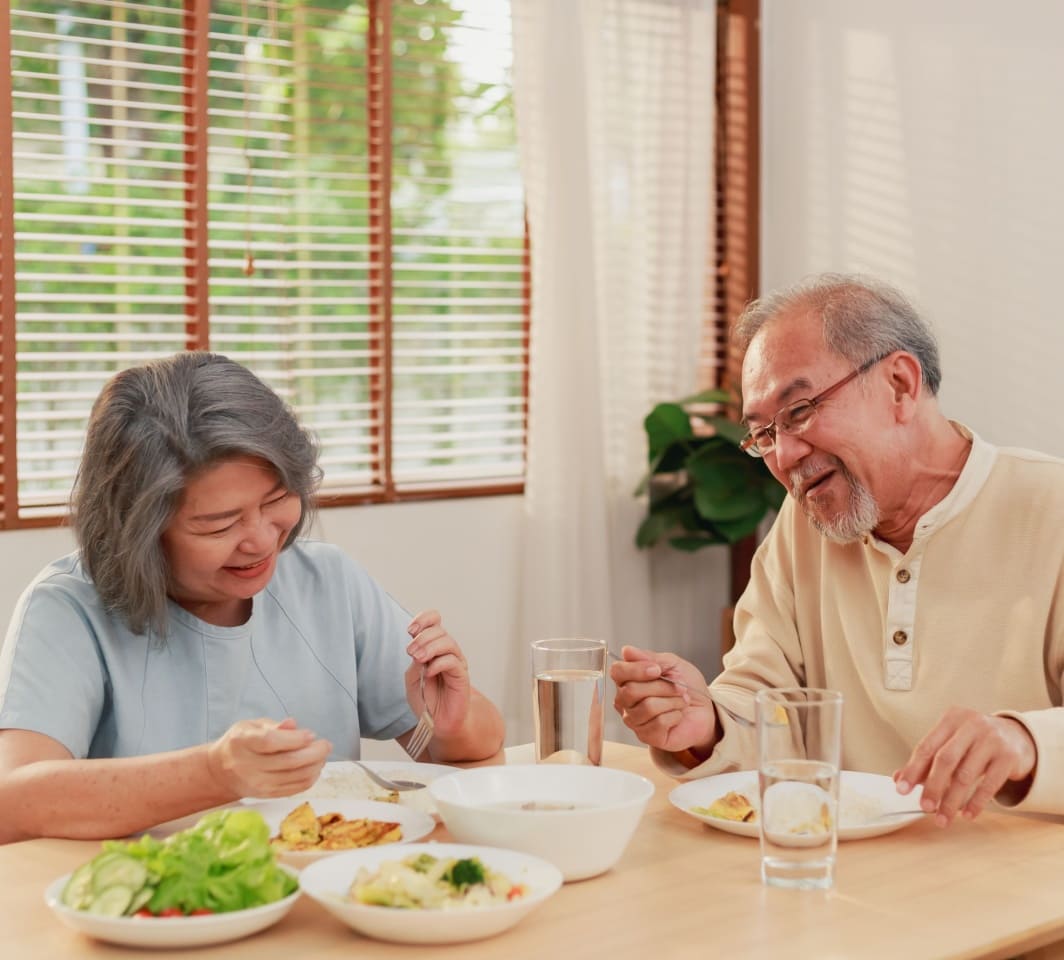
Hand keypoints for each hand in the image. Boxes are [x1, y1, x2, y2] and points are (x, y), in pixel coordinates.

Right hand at [206, 717, 330, 798]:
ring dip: (316, 765)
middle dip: (314, 752)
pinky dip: (311, 778)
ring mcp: (257, 784)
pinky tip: (315, 767)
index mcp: (242, 742)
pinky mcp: (266, 795)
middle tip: (326, 744)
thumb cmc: (241, 743)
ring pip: (296, 777)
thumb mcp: (252, 726)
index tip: (311, 734)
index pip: (271, 742)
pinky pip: (296, 788)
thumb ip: (274, 726)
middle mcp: (248, 766)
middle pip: (288, 762)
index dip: (295, 739)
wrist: (222, 771)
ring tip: (322, 755)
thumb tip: (293, 724)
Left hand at [404, 610, 470, 737]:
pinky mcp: (462, 676)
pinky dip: (439, 664)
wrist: (437, 723)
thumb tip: (420, 649)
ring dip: (430, 647)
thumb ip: (415, 662)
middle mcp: (447, 652)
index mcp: (434, 648)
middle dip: (422, 638)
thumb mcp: (412, 678)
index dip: (424, 619)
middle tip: (411, 652)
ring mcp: (456, 663)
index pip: (435, 621)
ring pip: (448, 642)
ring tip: (418, 659)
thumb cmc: (426, 699)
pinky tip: (429, 673)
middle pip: (439, 631)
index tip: (410, 630)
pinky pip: (453, 662)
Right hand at [610, 645, 717, 754]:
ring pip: (647, 706)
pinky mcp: (647, 736)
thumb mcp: (672, 664)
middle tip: (679, 686)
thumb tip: (627, 651)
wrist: (705, 710)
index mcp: (628, 680)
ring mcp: (634, 720)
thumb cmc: (687, 686)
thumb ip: (650, 658)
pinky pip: (659, 722)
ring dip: (672, 701)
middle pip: (631, 690)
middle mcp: (626, 701)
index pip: (617, 671)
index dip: (636, 669)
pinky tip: (678, 715)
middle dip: (662, 686)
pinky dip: (675, 715)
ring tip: (681, 700)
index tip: (657, 669)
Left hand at [893, 707, 1036, 825]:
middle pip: (946, 760)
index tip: (901, 789)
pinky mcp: (1009, 757)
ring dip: (952, 800)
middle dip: (932, 786)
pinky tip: (967, 815)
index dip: (913, 769)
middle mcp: (972, 725)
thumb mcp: (952, 742)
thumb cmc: (975, 741)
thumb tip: (900, 779)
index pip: (927, 746)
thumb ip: (927, 760)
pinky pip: (989, 784)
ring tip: (943, 817)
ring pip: (966, 775)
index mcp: (951, 718)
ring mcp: (992, 740)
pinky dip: (976, 802)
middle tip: (924, 807)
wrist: (1018, 736)